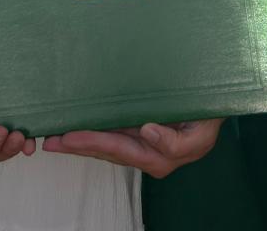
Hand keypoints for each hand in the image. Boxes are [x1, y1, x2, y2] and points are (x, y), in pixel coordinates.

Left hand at [42, 117, 223, 177]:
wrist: (215, 108)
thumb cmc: (208, 119)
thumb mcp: (199, 135)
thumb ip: (174, 142)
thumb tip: (147, 132)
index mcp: (159, 157)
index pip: (119, 150)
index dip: (94, 143)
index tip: (72, 137)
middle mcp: (147, 154)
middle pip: (107, 151)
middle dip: (78, 146)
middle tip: (51, 139)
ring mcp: (141, 144)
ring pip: (106, 145)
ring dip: (80, 141)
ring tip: (55, 136)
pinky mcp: (139, 132)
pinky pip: (113, 134)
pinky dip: (93, 132)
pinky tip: (77, 128)